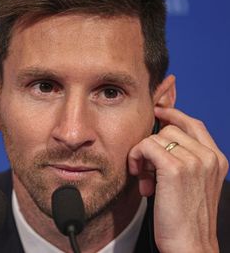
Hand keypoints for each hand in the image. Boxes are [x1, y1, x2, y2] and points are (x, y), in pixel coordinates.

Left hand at [128, 107, 228, 252]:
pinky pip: (146, 147)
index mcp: (217, 159)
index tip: (156, 114)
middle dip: (152, 146)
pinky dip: (136, 158)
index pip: (193, 123)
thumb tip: (157, 140)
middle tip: (147, 170)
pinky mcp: (176, 169)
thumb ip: (182, 160)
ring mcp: (195, 161)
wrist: (190, 245)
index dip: (172, 115)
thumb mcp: (190, 183)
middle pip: (169, 129)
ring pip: (156, 137)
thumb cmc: (185, 218)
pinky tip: (140, 178)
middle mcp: (209, 157)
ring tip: (146, 180)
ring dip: (143, 155)